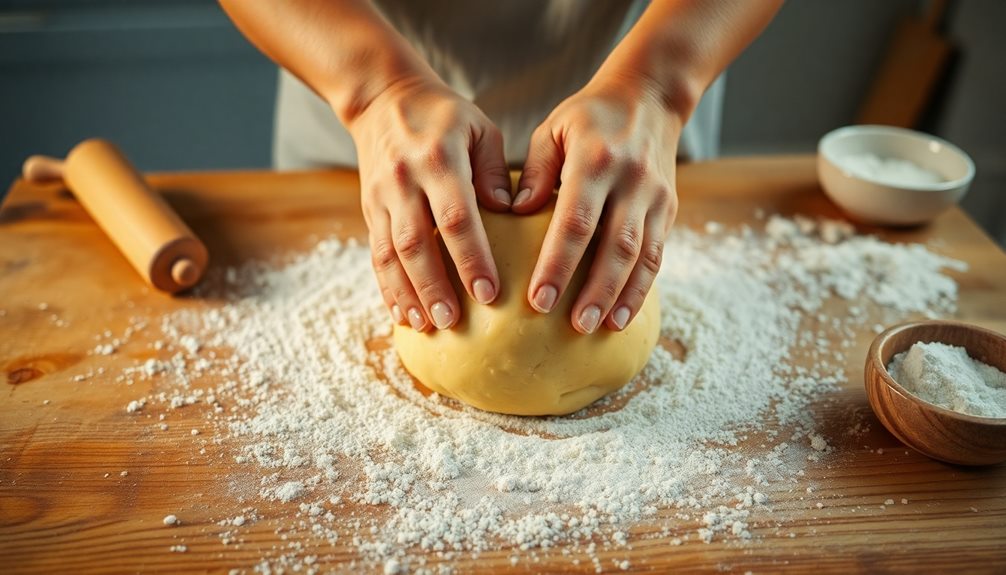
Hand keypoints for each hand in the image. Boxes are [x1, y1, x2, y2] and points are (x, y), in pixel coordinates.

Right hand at [348, 77, 512, 330]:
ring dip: (407, 293)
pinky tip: (401, 313)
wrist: (382, 98)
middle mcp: (405, 180)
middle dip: (434, 286)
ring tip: (425, 326)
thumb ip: (495, 169)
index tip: (488, 293)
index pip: (456, 216)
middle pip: (417, 242)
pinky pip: (375, 253)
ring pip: (390, 253)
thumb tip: (509, 211)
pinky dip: (387, 286)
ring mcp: (381, 196)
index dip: (471, 258)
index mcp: (439, 159)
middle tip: (453, 322)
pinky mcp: (368, 208)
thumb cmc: (445, 116)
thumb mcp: (479, 128)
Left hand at [515, 75, 679, 333]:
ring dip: (622, 295)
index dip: (558, 264)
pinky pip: (657, 254)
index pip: (576, 221)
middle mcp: (630, 180)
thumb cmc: (589, 116)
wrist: (651, 96)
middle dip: (595, 290)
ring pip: (641, 255)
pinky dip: (642, 287)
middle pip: (614, 246)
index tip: (538, 299)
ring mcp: (655, 196)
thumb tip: (514, 212)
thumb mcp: (552, 129)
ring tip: (601, 328)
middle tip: (574, 326)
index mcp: (594, 160)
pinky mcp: (669, 208)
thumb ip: (535, 171)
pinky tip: (623, 314)